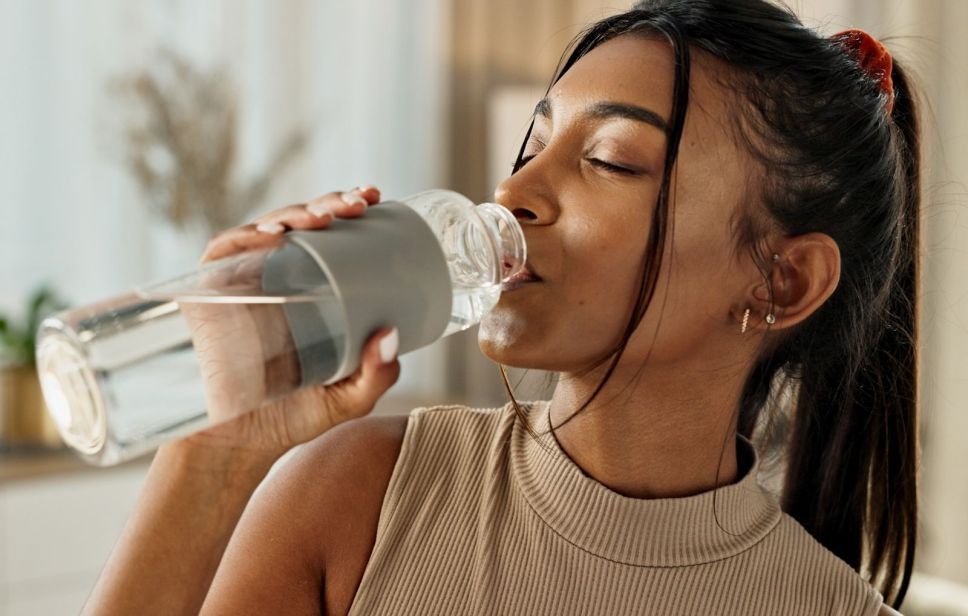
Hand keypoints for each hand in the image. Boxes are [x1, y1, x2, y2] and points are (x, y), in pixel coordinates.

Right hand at [178, 186, 400, 461]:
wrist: (235, 447)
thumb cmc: (291, 419)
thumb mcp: (348, 399)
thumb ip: (376, 375)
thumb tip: (392, 335)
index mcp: (311, 291)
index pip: (331, 238)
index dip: (350, 209)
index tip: (378, 198)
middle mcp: (276, 279)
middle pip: (302, 224)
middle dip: (331, 203)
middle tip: (363, 203)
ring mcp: (241, 283)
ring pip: (266, 229)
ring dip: (295, 213)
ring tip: (326, 216)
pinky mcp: (208, 294)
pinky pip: (224, 252)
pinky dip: (245, 237)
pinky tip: (274, 235)